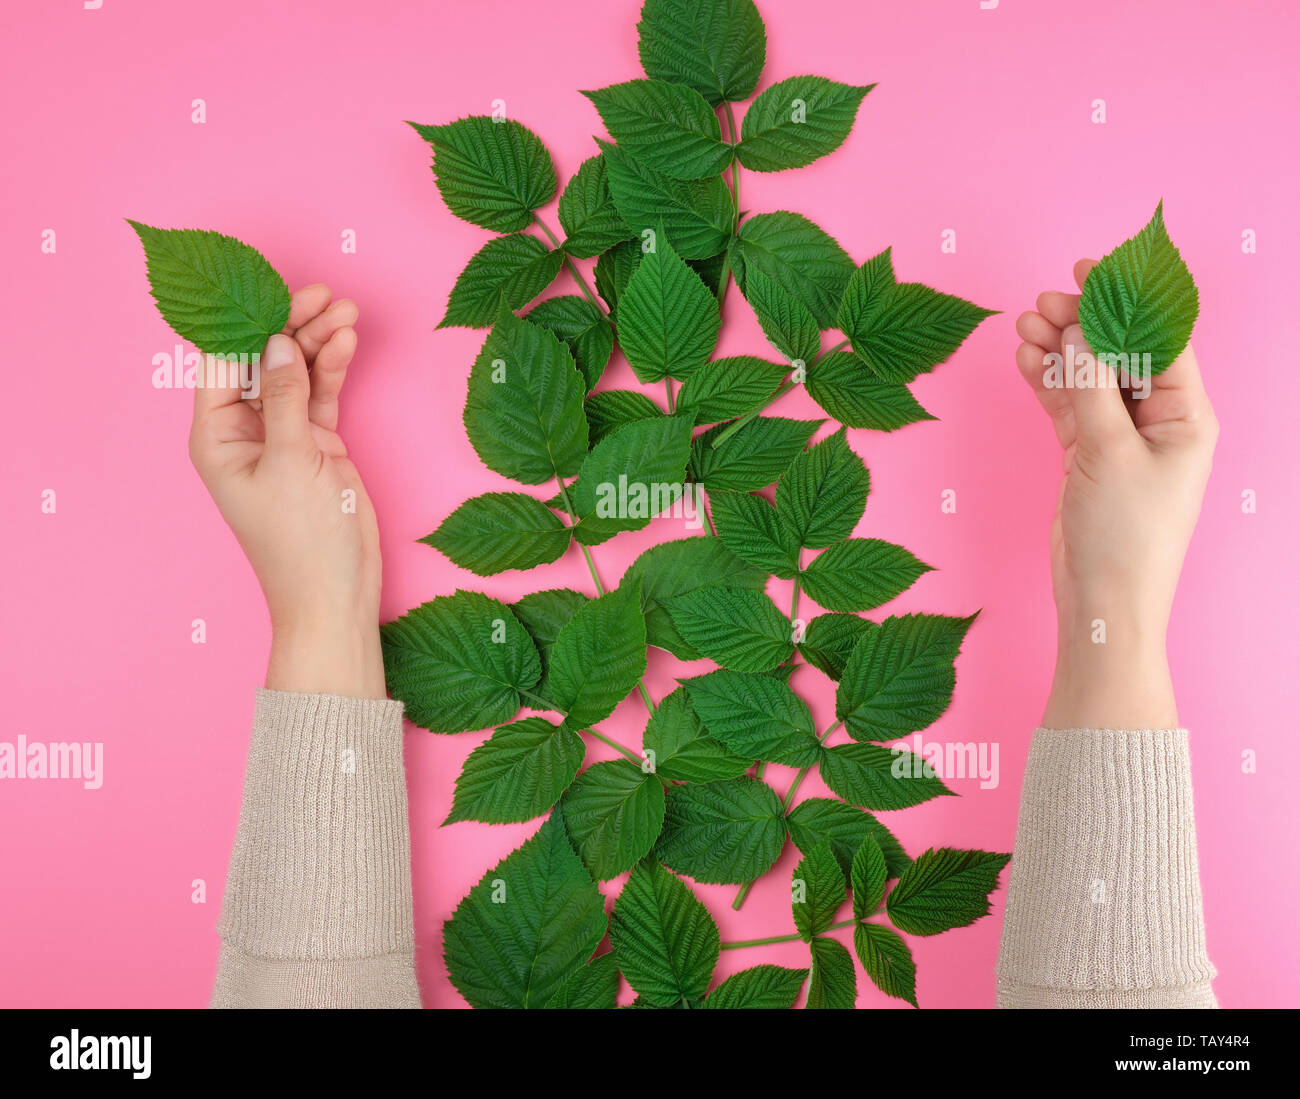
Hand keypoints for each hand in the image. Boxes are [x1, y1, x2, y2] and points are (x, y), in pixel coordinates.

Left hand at [188, 285, 385, 699]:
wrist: (336, 591)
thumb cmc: (301, 539)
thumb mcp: (293, 461)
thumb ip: (287, 397)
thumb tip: (278, 341)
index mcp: (216, 435)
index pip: (223, 362)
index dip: (249, 322)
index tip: (276, 290)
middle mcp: (244, 429)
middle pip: (264, 360)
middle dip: (292, 325)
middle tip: (324, 294)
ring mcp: (283, 434)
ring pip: (298, 371)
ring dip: (320, 341)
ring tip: (347, 311)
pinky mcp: (318, 442)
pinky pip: (322, 393)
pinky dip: (334, 368)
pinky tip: (348, 341)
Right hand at [1015, 259, 1217, 727]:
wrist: (1101, 602)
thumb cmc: (1125, 536)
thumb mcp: (1108, 453)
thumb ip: (1090, 388)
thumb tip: (1081, 328)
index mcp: (1186, 417)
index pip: (1158, 342)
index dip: (1125, 303)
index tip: (1090, 271)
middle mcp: (1157, 422)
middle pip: (1118, 354)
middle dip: (1083, 324)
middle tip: (1043, 301)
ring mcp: (1120, 439)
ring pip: (1087, 376)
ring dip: (1058, 350)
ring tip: (1024, 325)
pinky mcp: (1087, 456)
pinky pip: (1066, 404)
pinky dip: (1045, 382)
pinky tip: (1024, 359)